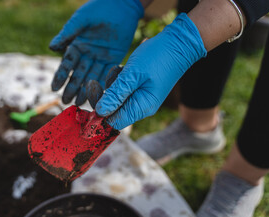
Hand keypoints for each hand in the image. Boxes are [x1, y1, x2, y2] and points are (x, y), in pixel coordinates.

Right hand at [50, 0, 143, 104]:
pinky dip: (102, 85)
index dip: (60, 76)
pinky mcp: (113, 59)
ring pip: (91, 77)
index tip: (54, 88)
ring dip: (85, 90)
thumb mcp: (81, 20)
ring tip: (79, 103)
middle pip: (78, 74)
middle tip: (66, 102)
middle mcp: (87, 54)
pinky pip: (107, 74)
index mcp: (76, 45)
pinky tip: (98, 96)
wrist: (121, 5)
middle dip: (71, 88)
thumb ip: (67, 33)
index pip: (66, 64)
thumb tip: (51, 48)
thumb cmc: (98, 8)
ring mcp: (100, 58)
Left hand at [96, 13, 206, 129]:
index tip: (89, 98)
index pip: (114, 122)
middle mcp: (142, 106)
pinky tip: (123, 68)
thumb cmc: (157, 57)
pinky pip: (124, 89)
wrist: (179, 43)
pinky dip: (119, 79)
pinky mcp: (141, 87)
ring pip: (117, 98)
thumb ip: (115, 95)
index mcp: (141, 107)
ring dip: (111, 85)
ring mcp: (142, 97)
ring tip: (118, 70)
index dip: (99, 114)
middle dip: (102, 97)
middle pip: (114, 111)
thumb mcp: (132, 75)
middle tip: (92, 83)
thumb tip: (100, 113)